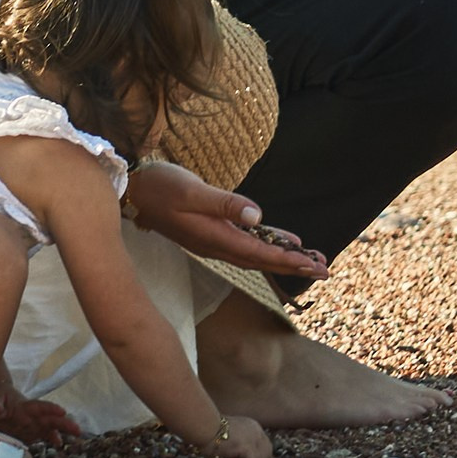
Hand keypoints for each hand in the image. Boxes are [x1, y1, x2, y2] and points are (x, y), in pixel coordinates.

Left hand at [0, 371, 81, 447]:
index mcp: (25, 406)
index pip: (39, 407)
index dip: (50, 409)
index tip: (62, 412)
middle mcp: (32, 415)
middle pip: (50, 418)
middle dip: (64, 423)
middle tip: (77, 429)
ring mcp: (33, 424)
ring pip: (51, 427)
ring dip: (63, 430)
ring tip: (77, 434)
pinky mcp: (30, 433)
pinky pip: (44, 435)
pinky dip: (52, 439)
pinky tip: (59, 444)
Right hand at [126, 161, 330, 285]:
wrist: (131, 191)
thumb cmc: (160, 187)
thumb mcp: (192, 191)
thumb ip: (224, 204)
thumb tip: (257, 216)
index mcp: (215, 237)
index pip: (259, 254)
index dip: (288, 260)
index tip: (315, 267)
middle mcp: (216, 244)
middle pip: (261, 260)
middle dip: (293, 265)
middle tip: (324, 270)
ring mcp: (212, 239)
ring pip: (254, 254)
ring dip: (281, 257)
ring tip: (310, 259)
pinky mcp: (209, 231)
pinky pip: (243, 243)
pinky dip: (264, 244)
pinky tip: (278, 239)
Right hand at [200, 412, 272, 457]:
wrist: (204, 426)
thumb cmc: (210, 431)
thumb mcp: (231, 434)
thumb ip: (240, 443)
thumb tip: (242, 457)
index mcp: (253, 426)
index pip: (265, 446)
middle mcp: (257, 431)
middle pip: (268, 455)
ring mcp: (254, 438)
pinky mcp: (247, 446)